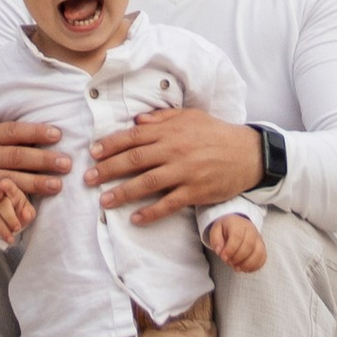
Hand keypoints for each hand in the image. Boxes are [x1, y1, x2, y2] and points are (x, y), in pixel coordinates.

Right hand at [0, 116, 70, 228]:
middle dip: (43, 160)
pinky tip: (20, 201)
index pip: (13, 132)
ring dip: (35, 183)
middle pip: (15, 157)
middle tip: (66, 164)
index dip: (36, 132)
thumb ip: (8, 139)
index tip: (58, 135)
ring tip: (57, 185)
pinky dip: (2, 198)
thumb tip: (46, 133)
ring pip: (8, 180)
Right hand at [0, 176, 35, 243]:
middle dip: (10, 217)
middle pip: (1, 202)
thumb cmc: (18, 211)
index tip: (3, 185)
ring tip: (10, 238)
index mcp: (11, 188)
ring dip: (0, 226)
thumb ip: (28, 212)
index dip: (7, 186)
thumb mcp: (26, 211)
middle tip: (17, 228)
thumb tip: (26, 215)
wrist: (6, 217)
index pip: (9, 185)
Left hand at [88, 108, 263, 222]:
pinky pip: (169, 204)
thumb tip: (137, 120)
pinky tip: (136, 219)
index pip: (133, 136)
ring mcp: (184, 172)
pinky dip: (151, 213)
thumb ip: (162, 118)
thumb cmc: (216, 133)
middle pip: (134, 160)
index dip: (111, 145)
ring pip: (147, 183)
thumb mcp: (190, 117)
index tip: (93, 153)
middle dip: (108, 170)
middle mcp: (174, 150)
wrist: (247, 153)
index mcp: (170, 130)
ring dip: (123, 193)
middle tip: (88, 179)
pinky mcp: (195, 191)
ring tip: (104, 201)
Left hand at [204, 211, 266, 273]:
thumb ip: (216, 240)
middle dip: (238, 258)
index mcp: (238, 224)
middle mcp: (251, 230)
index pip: (237, 237)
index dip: (230, 250)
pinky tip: (245, 269)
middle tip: (229, 262)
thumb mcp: (215, 230)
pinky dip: (255, 266)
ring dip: (247, 264)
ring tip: (237, 268)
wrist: (237, 225)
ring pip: (259, 252)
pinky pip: (263, 258)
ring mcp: (258, 239)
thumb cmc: (226, 229)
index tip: (223, 257)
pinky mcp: (262, 247)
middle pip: (249, 245)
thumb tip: (220, 251)